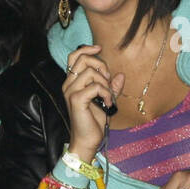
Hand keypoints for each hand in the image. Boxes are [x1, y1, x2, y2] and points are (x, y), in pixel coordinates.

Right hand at [62, 45, 124, 162]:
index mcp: (72, 82)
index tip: (99, 48)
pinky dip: (106, 93)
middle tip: (108, 81)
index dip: (87, 49)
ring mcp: (71, 91)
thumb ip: (111, 87)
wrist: (87, 140)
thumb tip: (120, 75)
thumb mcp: (105, 100)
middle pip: (83, 59)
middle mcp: (68, 84)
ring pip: (91, 72)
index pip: (74, 56)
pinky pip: (95, 86)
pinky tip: (108, 103)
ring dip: (105, 83)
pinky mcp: (76, 99)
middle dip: (101, 65)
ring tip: (108, 96)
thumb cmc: (94, 121)